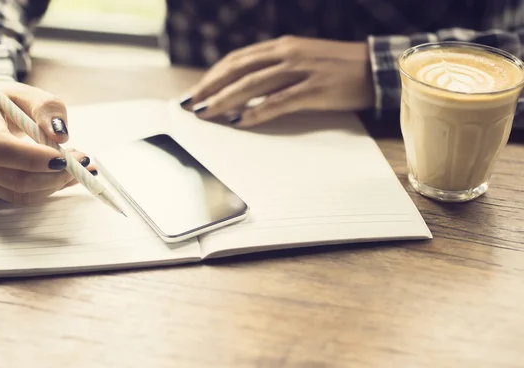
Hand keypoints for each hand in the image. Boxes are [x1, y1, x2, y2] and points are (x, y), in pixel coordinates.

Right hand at [0, 81, 93, 204]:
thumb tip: (61, 135)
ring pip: (22, 194)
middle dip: (55, 174)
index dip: (33, 158)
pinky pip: (22, 197)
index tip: (64, 158)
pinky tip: (66, 174)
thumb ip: (48, 109)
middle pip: (14, 178)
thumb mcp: (29, 94)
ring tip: (79, 166)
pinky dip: (49, 188)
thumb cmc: (7, 102)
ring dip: (56, 183)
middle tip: (82, 161)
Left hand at [180, 36, 374, 126]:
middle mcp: (287, 54)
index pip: (237, 59)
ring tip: (207, 114)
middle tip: (190, 105)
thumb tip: (245, 87)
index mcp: (283, 46)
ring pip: (252, 85)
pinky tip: (240, 122)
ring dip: (225, 100)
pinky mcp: (314, 89)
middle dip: (210, 88)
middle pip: (238, 70)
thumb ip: (275, 68)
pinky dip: (257, 112)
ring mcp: (301, 70)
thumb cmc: (337, 68)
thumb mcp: (302, 60)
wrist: (376, 69)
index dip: (212, 75)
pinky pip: (279, 102)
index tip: (195, 92)